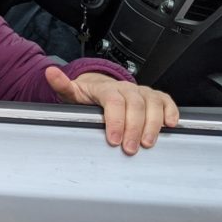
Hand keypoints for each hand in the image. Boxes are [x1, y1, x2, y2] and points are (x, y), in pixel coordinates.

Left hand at [45, 68, 179, 154]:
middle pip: (136, 105)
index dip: (115, 120)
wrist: (101, 86)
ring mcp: (142, 92)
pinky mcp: (155, 97)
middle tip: (130, 148)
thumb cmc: (88, 94)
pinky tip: (170, 125)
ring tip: (147, 144)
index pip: (114, 102)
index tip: (114, 139)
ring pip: (153, 104)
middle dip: (134, 128)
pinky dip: (171, 112)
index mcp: (107, 89)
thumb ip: (62, 85)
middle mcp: (127, 89)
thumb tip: (50, 73)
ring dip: (153, 125)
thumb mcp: (72, 92)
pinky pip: (166, 101)